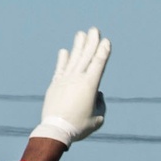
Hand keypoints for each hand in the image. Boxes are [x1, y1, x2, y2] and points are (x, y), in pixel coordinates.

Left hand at [31, 27, 110, 147]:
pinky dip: (63, 59)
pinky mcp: (55, 85)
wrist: (56, 130)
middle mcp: (77, 79)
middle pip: (86, 57)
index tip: (106, 41)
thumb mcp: (97, 118)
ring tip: (81, 34)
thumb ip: (100, 104)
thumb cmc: (79, 126)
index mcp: (90, 86)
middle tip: (95, 30)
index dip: (103, 51)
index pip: (98, 64)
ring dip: (78, 46)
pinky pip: (60, 69)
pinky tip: (65, 51)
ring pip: (73, 59)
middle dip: (91, 42)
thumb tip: (97, 95)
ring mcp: (65, 80)